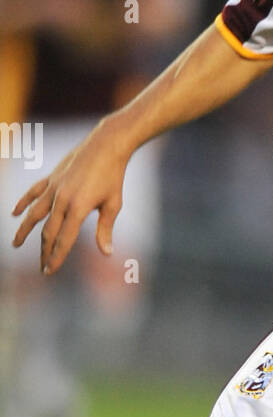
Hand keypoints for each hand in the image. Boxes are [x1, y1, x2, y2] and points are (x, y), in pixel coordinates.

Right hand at [11, 119, 128, 274]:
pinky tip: (15, 213)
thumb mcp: (113, 204)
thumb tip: (107, 253)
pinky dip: (23, 203)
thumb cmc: (113, 176)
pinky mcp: (52, 177)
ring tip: (16, 244)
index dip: (56, 258)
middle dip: (44, 252)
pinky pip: (33, 193)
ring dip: (24, 231)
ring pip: (34, 214)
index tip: (49, 272)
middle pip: (48, 232)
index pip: (64, 240)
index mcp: (78, 208)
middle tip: (41, 268)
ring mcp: (54, 187)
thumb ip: (106, 229)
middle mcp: (62, 199)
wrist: (106, 145)